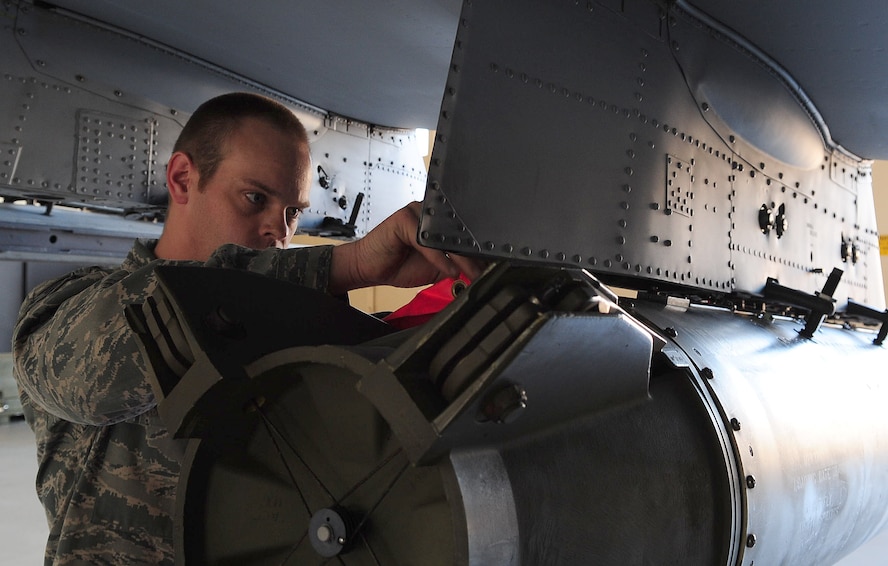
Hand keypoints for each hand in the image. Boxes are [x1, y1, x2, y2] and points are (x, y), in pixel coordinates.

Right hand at [329, 202, 483, 293]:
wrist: (368, 268)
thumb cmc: (399, 265)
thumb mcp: (437, 267)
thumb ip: (456, 264)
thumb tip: (483, 269)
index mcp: (438, 221)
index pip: (463, 230)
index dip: (478, 247)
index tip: (494, 264)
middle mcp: (428, 213)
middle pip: (457, 231)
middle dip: (474, 253)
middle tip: (488, 271)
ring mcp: (415, 213)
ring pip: (443, 235)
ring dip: (461, 256)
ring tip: (472, 273)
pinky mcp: (402, 220)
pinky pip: (425, 241)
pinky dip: (439, 258)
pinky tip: (448, 271)